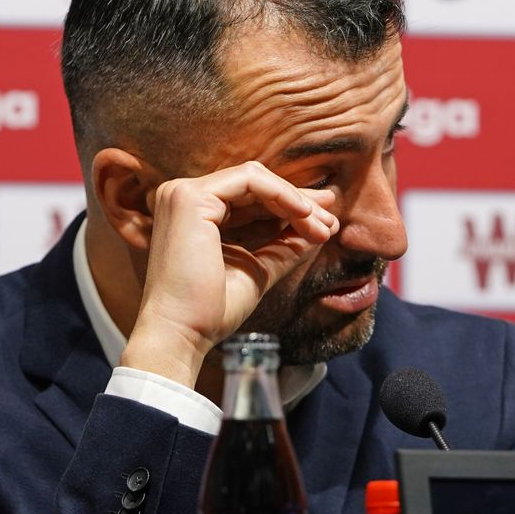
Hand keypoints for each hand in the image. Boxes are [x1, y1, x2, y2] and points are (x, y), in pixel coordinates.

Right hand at [122, 162, 337, 386]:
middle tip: (332, 221)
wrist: (182, 333)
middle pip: (254, 187)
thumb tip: (321, 227)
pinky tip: (304, 214)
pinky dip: (281, 194)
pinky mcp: (191, 197)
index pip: (250, 200)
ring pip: (254, 180)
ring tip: (323, 226)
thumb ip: (283, 245)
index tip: (325, 226)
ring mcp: (184, 194)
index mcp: (194, 216)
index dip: (289, 209)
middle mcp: (184, 198)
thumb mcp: (257, 270)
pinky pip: (248, 180)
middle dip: (298, 203)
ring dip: (294, 201)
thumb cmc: (211, 311)